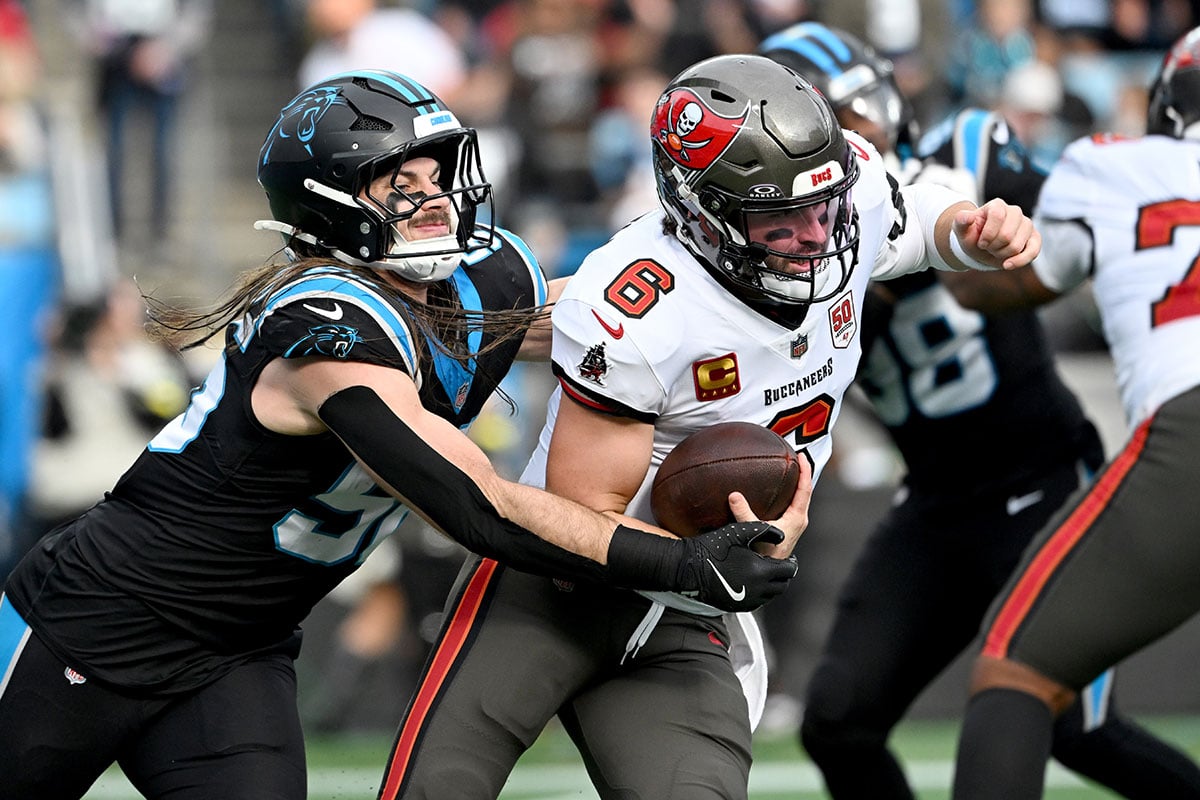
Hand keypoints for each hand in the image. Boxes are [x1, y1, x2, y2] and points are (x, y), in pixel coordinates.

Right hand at [676, 521, 798, 611]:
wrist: (689, 569)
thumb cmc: (713, 548)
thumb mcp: (740, 531)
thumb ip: (765, 531)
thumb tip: (781, 535)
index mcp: (763, 571)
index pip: (788, 570)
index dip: (790, 563)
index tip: (789, 559)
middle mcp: (758, 589)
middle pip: (782, 585)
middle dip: (783, 575)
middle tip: (780, 567)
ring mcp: (748, 600)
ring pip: (770, 595)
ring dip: (772, 585)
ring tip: (767, 574)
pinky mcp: (737, 606)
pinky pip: (756, 601)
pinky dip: (759, 593)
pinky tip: (752, 582)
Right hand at [735, 455, 813, 559]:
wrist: (767, 572)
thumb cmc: (763, 554)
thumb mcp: (753, 530)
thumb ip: (744, 513)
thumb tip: (734, 495)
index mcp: (796, 518)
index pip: (805, 489)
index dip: (805, 471)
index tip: (802, 456)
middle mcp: (799, 520)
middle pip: (805, 491)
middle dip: (803, 473)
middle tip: (797, 457)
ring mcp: (795, 524)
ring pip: (799, 499)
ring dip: (797, 483)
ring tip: (790, 469)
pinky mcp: (788, 528)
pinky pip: (792, 505)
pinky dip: (789, 493)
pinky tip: (778, 490)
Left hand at [953, 198, 1041, 269]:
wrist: (981, 248)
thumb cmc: (972, 236)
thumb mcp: (961, 229)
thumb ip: (961, 220)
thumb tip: (968, 216)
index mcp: (997, 206)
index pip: (998, 215)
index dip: (988, 234)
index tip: (981, 242)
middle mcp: (1015, 212)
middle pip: (1007, 235)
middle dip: (993, 247)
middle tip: (987, 247)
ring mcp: (1027, 224)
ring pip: (1016, 246)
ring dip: (1001, 254)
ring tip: (995, 250)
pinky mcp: (1034, 238)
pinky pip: (1033, 251)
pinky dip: (1019, 261)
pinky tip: (1007, 265)